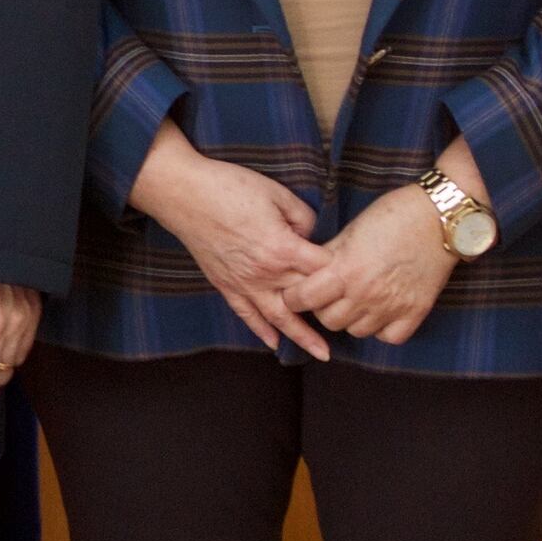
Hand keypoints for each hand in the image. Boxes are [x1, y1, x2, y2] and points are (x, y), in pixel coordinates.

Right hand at [129, 128, 332, 358]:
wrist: (183, 193)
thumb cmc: (230, 187)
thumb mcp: (277, 193)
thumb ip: (302, 218)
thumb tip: (311, 236)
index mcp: (282, 248)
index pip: (323, 270)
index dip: (342, 272)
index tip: (357, 274)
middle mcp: (265, 273)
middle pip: (306, 298)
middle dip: (330, 310)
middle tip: (353, 321)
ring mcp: (244, 283)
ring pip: (279, 318)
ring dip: (302, 337)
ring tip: (322, 353)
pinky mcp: (225, 284)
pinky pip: (247, 315)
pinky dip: (262, 331)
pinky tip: (276, 343)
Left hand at [284, 184, 454, 347]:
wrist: (440, 216)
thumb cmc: (393, 215)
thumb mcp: (350, 230)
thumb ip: (327, 256)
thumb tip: (307, 272)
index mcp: (345, 270)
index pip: (303, 299)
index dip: (295, 296)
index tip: (297, 292)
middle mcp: (366, 294)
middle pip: (328, 321)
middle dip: (323, 308)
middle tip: (330, 294)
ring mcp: (392, 306)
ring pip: (355, 332)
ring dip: (351, 319)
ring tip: (356, 300)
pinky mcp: (416, 312)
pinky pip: (388, 338)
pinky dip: (382, 329)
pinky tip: (381, 311)